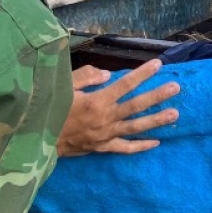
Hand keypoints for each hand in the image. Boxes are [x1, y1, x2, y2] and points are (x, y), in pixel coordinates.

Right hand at [58, 59, 180, 155]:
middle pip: (137, 105)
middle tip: (176, 88)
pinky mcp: (102, 148)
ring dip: (156, 121)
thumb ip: (85, 77)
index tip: (158, 64)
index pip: (125, 84)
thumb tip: (107, 74)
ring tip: (175, 114)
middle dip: (157, 96)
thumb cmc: (48, 109)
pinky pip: (125, 148)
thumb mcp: (62, 87)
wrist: (36, 140)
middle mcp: (105, 118)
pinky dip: (141, 146)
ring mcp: (105, 135)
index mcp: (96, 101)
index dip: (142, 74)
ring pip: (136, 127)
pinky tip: (156, 142)